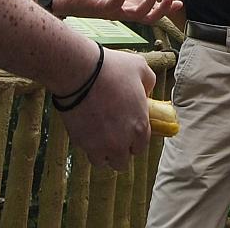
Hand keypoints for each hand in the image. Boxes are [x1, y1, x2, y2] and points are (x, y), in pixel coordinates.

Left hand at [55, 0, 181, 24]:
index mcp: (132, 3)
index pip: (153, 9)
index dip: (167, 8)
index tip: (180, 2)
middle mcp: (127, 10)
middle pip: (150, 17)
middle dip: (163, 9)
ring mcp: (116, 11)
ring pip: (137, 14)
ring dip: (149, 3)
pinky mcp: (104, 8)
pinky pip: (116, 3)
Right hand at [58, 48, 156, 169]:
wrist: (80, 72)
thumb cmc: (112, 69)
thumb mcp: (141, 68)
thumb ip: (149, 83)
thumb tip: (146, 91)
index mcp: (140, 127)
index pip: (140, 147)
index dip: (134, 140)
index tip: (128, 130)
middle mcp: (121, 142)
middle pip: (122, 161)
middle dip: (119, 150)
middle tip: (113, 135)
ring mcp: (100, 145)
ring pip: (103, 161)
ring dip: (102, 152)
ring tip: (99, 137)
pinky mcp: (81, 142)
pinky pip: (86, 151)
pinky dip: (87, 145)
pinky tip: (87, 130)